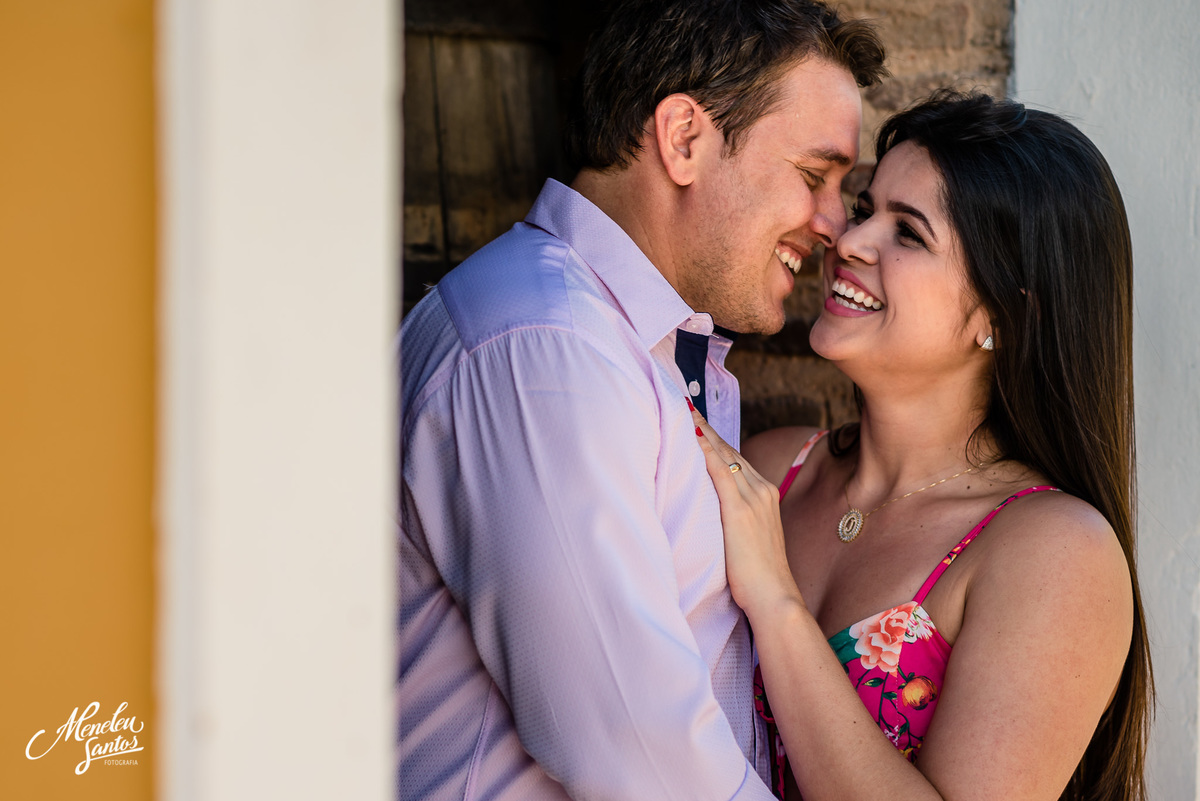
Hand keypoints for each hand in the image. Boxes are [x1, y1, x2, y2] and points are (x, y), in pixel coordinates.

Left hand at [690, 404, 805, 620]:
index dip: (713, 439)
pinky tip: (692, 435)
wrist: (774, 596)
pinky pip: (720, 471)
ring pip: (724, 455)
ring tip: (682, 411)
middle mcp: (762, 490)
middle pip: (728, 451)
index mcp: (764, 494)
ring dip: (703, 432)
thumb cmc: (757, 576)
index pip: (734, 458)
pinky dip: (706, 451)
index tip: (695, 420)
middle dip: (706, 427)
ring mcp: (753, 498)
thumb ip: (735, 518)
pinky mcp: (740, 510)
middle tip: (683, 404)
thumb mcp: (748, 538)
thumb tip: (712, 511)